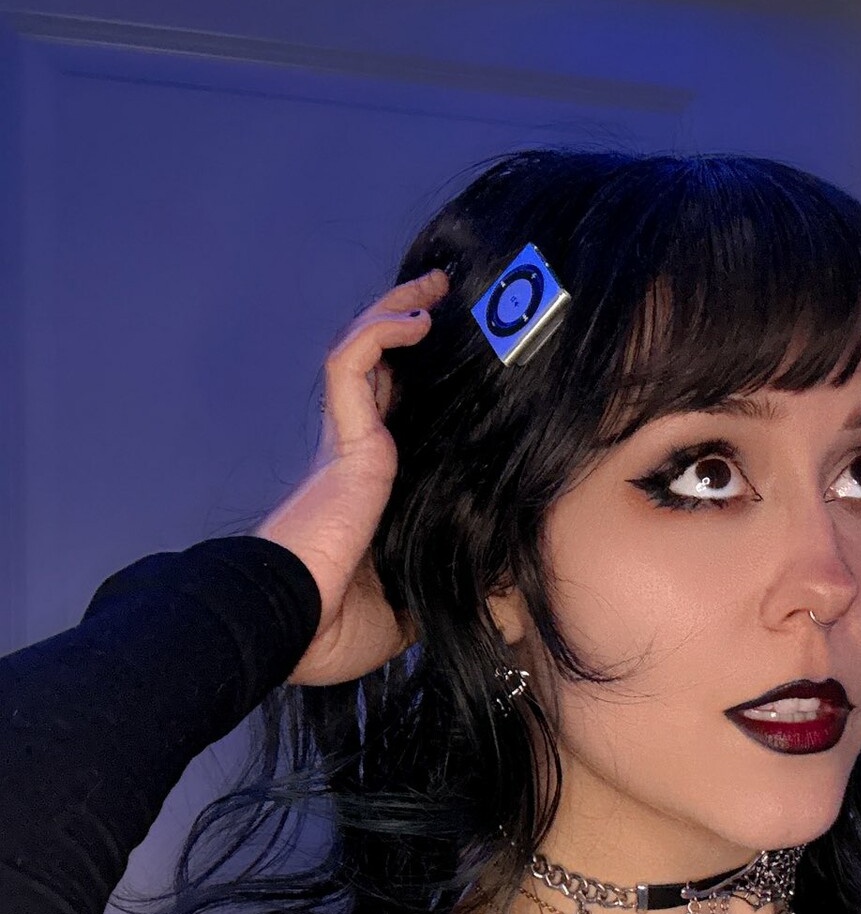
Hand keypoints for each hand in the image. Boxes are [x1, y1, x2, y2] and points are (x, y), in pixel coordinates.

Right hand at [254, 267, 447, 684]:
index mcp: (368, 490)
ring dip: (396, 311)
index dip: (414, 383)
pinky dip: (381, 333)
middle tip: (444, 298)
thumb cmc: (340, 625)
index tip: (457, 367)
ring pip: (362, 353)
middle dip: (405, 326)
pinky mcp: (343, 440)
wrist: (295, 625)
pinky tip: (416, 320)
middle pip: (377, 371)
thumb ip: (458, 590)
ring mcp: (346, 444)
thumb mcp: (416, 605)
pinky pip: (353, 363)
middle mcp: (354, 457)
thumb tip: (511, 604)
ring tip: (434, 288)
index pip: (391, 418)